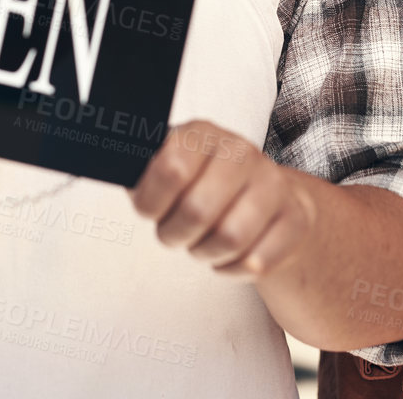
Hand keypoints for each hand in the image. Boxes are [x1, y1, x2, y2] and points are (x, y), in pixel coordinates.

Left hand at [130, 120, 315, 277]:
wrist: (267, 200)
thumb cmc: (202, 187)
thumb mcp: (167, 171)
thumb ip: (138, 170)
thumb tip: (106, 163)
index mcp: (202, 134)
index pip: (170, 167)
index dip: (152, 201)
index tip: (150, 210)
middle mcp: (241, 151)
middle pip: (198, 210)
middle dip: (177, 234)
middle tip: (177, 233)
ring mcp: (273, 183)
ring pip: (229, 238)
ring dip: (206, 253)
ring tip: (203, 243)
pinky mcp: (297, 217)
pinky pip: (256, 261)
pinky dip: (233, 269)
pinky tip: (231, 253)